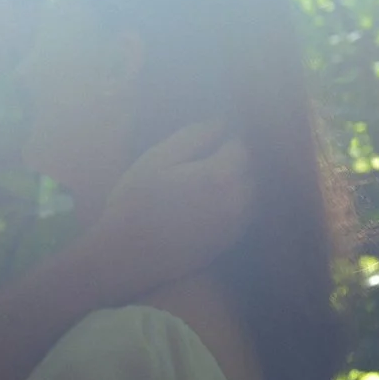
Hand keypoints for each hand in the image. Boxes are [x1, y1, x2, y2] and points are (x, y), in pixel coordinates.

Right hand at [87, 122, 254, 298]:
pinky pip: (244, 215)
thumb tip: (221, 122)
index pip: (242, 145)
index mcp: (221, 174)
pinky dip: (235, 203)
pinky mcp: (228, 243)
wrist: (126, 257)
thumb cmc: (135, 203)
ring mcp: (235, 225)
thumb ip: (194, 137)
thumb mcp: (156, 159)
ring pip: (251, 193)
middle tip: (209, 155)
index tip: (213, 135)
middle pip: (252, 170)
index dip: (228, 136)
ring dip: (238, 182)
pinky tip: (209, 202)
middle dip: (236, 159)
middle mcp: (237, 200)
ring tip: (210, 178)